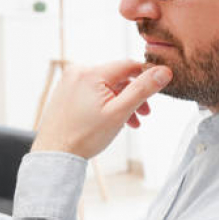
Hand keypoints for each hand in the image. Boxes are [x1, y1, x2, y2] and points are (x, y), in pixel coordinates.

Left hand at [31, 60, 171, 158]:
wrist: (54, 153)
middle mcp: (78, 71)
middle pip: (117, 77)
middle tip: (145, 113)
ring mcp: (70, 81)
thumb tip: (164, 71)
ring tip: (131, 122)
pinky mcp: (66, 92)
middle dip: (133, 95)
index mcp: (91, 72)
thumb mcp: (119, 112)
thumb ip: (142, 90)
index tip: (157, 91)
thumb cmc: (84, 136)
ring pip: (106, 86)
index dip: (146, 77)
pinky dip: (106, 103)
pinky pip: (93, 92)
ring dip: (121, 101)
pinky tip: (113, 120)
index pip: (128, 66)